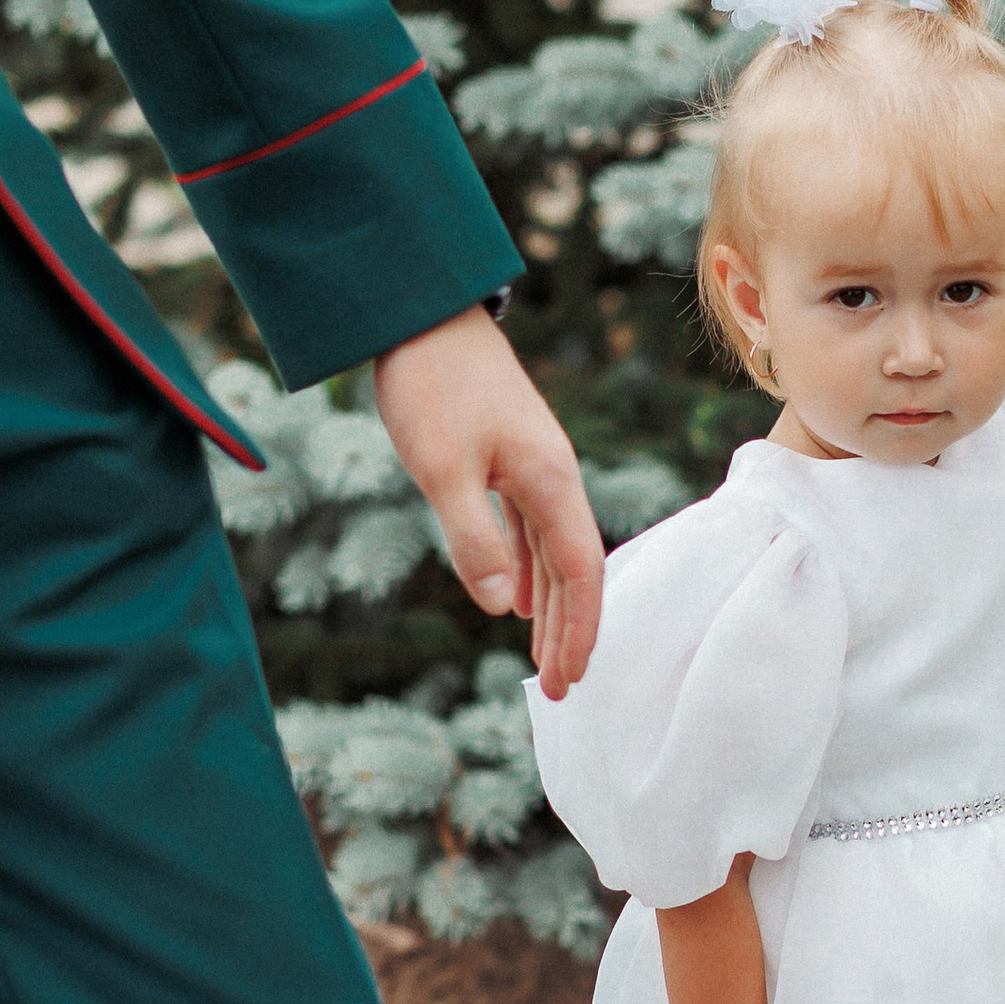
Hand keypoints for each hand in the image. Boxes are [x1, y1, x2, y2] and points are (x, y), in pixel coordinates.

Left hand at [374, 305, 604, 699]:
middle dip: (570, 631)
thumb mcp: (443, 469)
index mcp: (549, 481)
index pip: (581, 573)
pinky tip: (517, 597)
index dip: (580, 630)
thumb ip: (474, 538)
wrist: (423, 313)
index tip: (570, 681)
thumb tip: (503, 609)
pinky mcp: (506, 455)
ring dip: (550, 606)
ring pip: (552, 552)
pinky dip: (528, 569)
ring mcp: (531, 465)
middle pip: (574, 569)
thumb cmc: (432, 386)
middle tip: (560, 690)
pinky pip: (529, 529)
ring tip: (543, 657)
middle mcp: (552, 477)